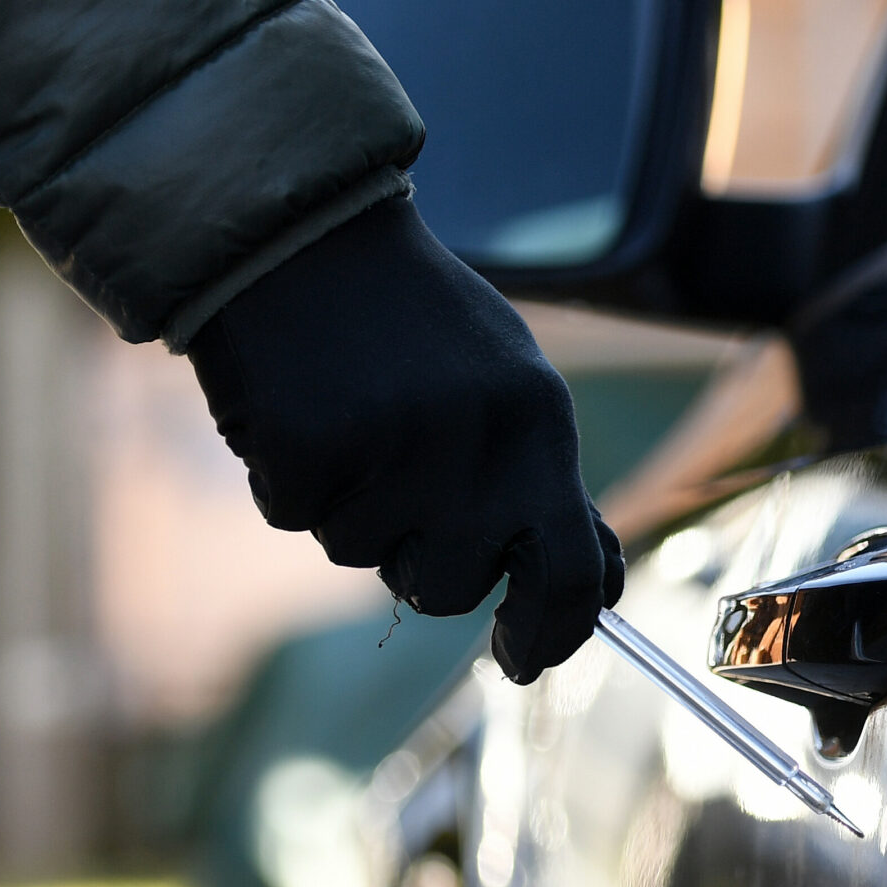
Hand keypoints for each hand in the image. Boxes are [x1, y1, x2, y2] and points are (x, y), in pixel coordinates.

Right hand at [188, 195, 622, 683]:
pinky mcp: (305, 447)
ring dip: (350, 508)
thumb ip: (548, 488)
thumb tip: (597, 590)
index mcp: (539, 424)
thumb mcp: (510, 389)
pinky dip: (289, 477)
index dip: (551, 634)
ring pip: (363, 556)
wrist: (300, 228)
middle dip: (422, 559)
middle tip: (400, 477)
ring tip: (351, 418)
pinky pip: (294, 515)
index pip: (571, 573)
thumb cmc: (414, 323)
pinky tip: (300, 406)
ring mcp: (389, 446)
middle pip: (452, 586)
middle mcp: (476, 442)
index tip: (522, 658)